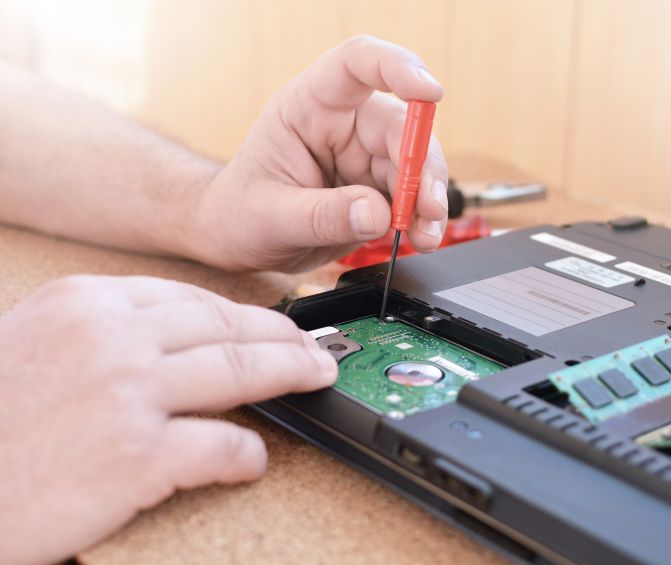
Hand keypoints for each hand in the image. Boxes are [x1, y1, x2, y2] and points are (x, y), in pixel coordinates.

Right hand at [0, 275, 336, 563]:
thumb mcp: (38, 340)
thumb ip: (109, 328)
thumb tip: (183, 336)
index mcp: (87, 303)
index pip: (193, 300)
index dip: (246, 314)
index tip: (273, 326)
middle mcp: (110, 337)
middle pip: (226, 329)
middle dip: (284, 338)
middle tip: (315, 351)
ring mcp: (125, 394)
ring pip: (238, 372)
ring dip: (289, 375)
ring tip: (314, 379)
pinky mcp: (135, 458)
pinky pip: (220, 446)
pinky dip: (247, 453)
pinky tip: (252, 459)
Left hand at [187, 35, 447, 271]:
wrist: (238, 238)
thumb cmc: (241, 213)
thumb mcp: (271, 217)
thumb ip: (322, 216)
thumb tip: (377, 215)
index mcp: (309, 106)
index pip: (356, 65)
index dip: (396, 68)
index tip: (429, 92)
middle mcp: (345, 123)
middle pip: (402, 125)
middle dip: (422, 166)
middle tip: (425, 208)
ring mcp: (366, 155)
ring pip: (418, 163)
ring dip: (428, 199)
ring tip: (423, 235)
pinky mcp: (379, 187)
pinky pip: (414, 195)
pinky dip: (424, 218)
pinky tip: (422, 238)